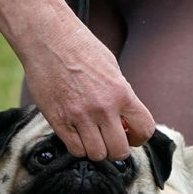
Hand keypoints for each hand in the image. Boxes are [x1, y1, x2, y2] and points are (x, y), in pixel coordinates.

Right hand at [0, 0, 153, 159]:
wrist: (48, 39)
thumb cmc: (80, 47)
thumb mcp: (111, 67)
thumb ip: (121, 93)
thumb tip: (125, 116)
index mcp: (121, 92)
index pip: (144, 129)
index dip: (139, 138)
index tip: (132, 136)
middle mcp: (102, 108)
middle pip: (119, 150)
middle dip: (117, 149)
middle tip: (110, 140)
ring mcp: (79, 117)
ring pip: (96, 154)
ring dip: (96, 149)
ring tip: (92, 136)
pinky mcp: (58, 121)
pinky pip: (74, 149)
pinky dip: (78, 147)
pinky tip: (77, 134)